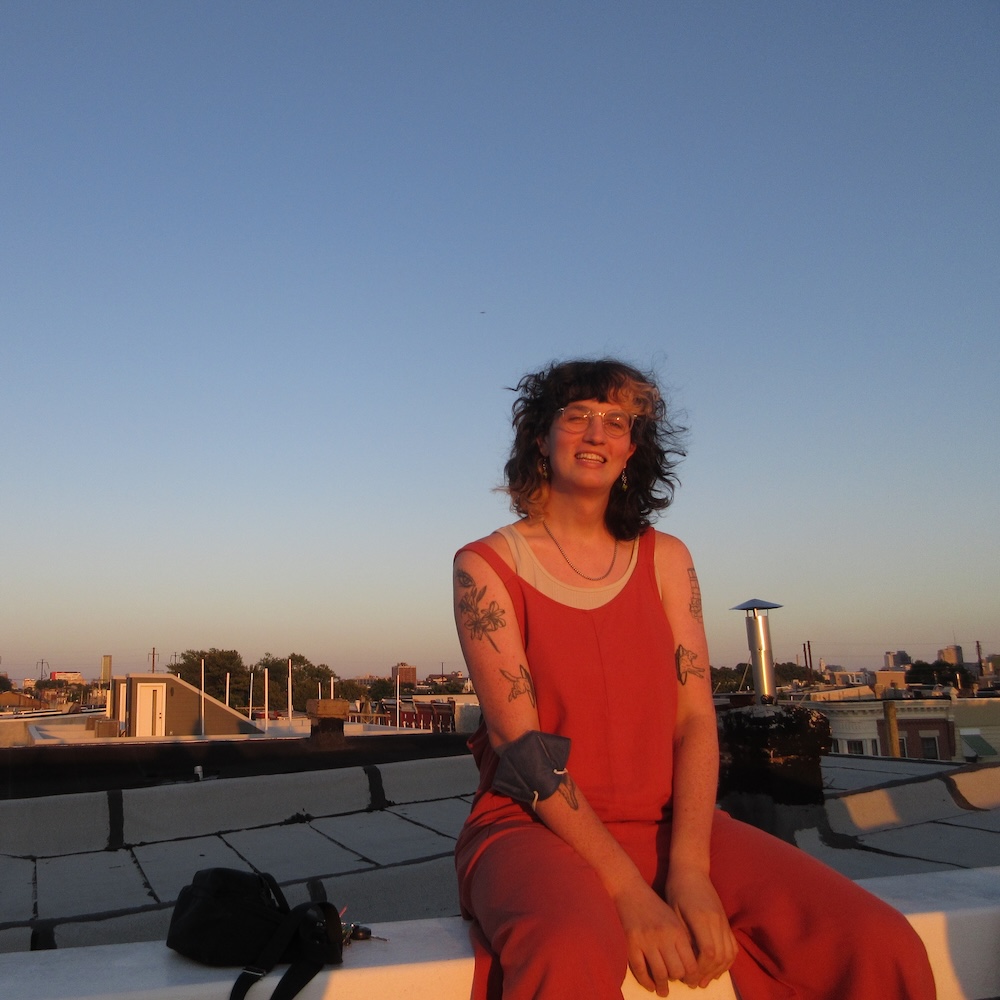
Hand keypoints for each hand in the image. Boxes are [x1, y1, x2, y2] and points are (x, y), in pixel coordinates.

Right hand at [614, 880, 697, 995]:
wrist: (631, 891)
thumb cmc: (655, 906)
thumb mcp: (674, 918)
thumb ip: (683, 940)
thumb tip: (691, 967)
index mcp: (677, 931)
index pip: (690, 963)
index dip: (692, 976)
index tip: (691, 980)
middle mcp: (663, 937)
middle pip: (676, 971)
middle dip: (678, 980)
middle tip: (677, 983)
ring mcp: (646, 941)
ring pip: (659, 973)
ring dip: (663, 986)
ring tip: (664, 991)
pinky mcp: (631, 943)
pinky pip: (640, 970)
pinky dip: (646, 981)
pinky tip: (650, 985)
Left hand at [665, 867, 737, 987]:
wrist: (692, 870)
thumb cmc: (677, 889)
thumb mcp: (673, 910)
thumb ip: (682, 934)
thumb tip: (684, 959)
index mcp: (701, 918)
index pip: (707, 952)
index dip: (699, 969)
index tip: (687, 976)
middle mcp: (716, 921)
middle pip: (719, 957)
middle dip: (707, 973)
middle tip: (693, 983)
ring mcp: (723, 921)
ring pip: (729, 954)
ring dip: (717, 971)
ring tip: (703, 980)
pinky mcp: (726, 922)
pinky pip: (732, 947)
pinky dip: (726, 962)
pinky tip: (715, 968)